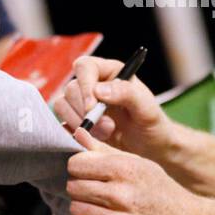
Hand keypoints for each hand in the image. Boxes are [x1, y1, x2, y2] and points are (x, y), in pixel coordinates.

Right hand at [53, 56, 173, 159]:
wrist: (150, 148)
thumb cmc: (152, 124)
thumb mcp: (147, 108)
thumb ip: (127, 94)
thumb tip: (98, 90)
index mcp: (109, 72)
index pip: (85, 66)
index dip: (84, 85)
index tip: (92, 107)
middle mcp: (92, 85)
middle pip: (71, 89)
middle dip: (86, 112)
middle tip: (109, 128)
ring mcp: (81, 105)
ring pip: (62, 106)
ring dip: (80, 123)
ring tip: (106, 134)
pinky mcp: (75, 123)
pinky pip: (62, 125)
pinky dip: (74, 134)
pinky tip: (94, 141)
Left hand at [65, 127, 199, 214]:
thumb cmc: (160, 191)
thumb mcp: (139, 164)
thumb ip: (105, 150)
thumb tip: (78, 133)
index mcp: (125, 169)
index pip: (77, 164)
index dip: (79, 167)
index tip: (88, 172)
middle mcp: (120, 194)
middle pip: (73, 186)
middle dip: (79, 187)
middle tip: (93, 190)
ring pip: (74, 208)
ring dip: (82, 207)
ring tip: (97, 206)